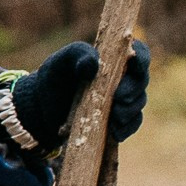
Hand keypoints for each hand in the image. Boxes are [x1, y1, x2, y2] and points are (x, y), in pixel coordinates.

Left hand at [10, 37, 149, 157]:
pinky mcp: (118, 120)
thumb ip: (78, 55)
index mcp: (113, 58)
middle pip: (141, 81)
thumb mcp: (60, 62)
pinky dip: (127, 128)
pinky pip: (132, 124)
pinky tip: (116, 132)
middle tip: (119, 98)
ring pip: (138, 103)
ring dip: (130, 111)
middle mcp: (123, 77)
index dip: (142, 58)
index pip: (139, 52)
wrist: (44, 108)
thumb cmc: (55, 77)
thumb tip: (94, 63)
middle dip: (134, 90)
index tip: (135, 65)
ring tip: (115, 117)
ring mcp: (122, 100)